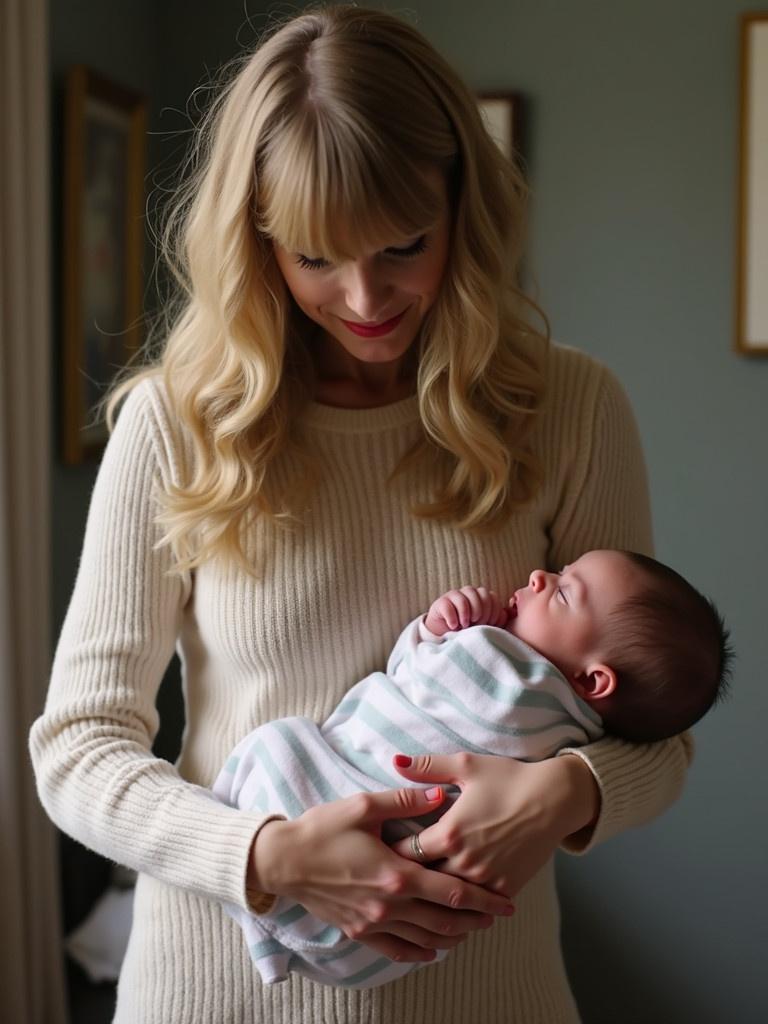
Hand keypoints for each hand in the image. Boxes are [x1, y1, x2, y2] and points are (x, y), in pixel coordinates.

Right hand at [249, 786, 514, 962]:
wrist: (283, 860)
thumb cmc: (322, 828)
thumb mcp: (364, 805)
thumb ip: (405, 800)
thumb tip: (441, 795)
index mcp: (396, 873)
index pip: (452, 892)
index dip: (483, 898)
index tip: (505, 900)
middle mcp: (390, 904)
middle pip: (445, 919)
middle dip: (476, 919)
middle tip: (498, 915)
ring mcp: (374, 922)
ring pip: (425, 937)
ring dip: (453, 935)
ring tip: (474, 929)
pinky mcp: (358, 930)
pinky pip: (396, 950)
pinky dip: (419, 952)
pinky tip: (433, 950)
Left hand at [390, 753, 600, 897]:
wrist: (554, 799)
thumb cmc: (509, 779)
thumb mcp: (467, 765)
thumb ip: (427, 767)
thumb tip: (395, 762)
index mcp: (449, 834)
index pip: (406, 854)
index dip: (392, 854)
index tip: (382, 854)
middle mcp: (464, 862)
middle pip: (424, 881)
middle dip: (409, 879)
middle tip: (394, 878)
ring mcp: (486, 880)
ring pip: (448, 897)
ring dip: (433, 895)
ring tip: (417, 894)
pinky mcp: (505, 889)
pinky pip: (476, 905)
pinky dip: (463, 903)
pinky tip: (452, 902)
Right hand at [425, 586, 507, 636]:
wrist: (445, 640)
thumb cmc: (468, 633)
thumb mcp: (487, 628)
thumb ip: (499, 619)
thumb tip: (509, 612)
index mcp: (482, 598)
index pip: (493, 597)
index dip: (493, 612)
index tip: (488, 625)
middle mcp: (469, 593)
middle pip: (482, 593)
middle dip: (482, 612)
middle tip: (476, 624)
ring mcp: (455, 596)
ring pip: (468, 592)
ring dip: (469, 612)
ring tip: (465, 626)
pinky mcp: (441, 603)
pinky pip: (450, 604)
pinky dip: (453, 617)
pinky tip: (454, 626)